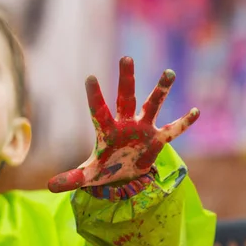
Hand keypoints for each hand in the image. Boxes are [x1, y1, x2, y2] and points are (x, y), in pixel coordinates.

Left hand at [47, 56, 198, 192]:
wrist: (124, 175)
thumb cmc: (104, 169)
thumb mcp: (88, 175)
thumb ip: (71, 179)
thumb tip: (49, 186)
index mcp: (107, 131)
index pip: (99, 111)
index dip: (95, 97)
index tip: (90, 78)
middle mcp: (126, 124)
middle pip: (126, 98)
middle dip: (126, 79)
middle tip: (126, 58)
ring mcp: (143, 129)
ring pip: (152, 105)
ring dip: (160, 91)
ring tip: (169, 73)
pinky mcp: (157, 139)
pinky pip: (173, 130)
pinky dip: (184, 122)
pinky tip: (196, 111)